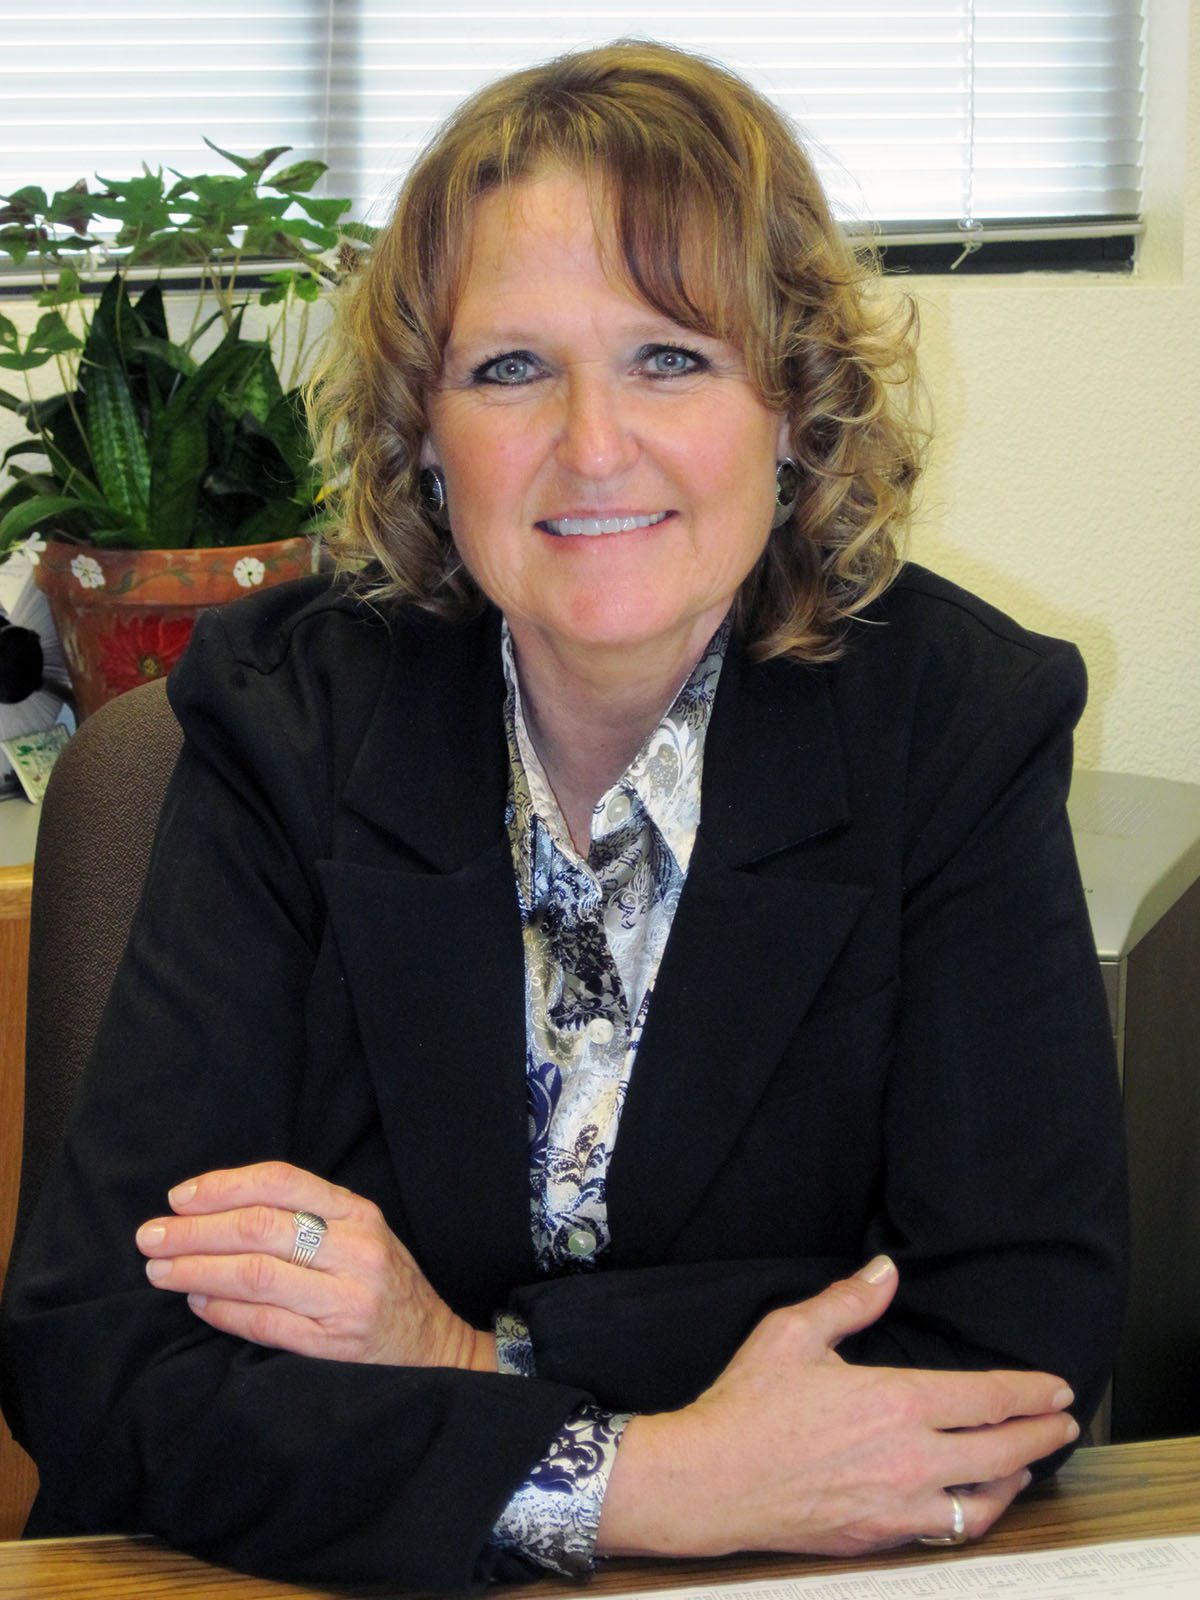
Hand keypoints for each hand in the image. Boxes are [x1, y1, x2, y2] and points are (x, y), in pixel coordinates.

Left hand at [135, 1161, 495, 1371]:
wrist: (433, 1348)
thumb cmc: (381, 1282)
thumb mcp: (360, 1232)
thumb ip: (305, 1215)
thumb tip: (213, 1210)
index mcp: (358, 1212)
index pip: (281, 1182)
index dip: (223, 1186)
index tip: (179, 1197)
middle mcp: (356, 1250)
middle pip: (259, 1228)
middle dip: (195, 1230)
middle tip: (150, 1236)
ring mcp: (346, 1299)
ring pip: (256, 1275)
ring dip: (197, 1270)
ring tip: (160, 1270)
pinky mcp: (334, 1346)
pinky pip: (265, 1324)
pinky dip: (223, 1311)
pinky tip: (197, 1301)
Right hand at [598, 1256, 1077, 1558]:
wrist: (713, 1480)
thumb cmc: (749, 1407)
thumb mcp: (793, 1333)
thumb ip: (848, 1301)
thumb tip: (885, 1272)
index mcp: (895, 1401)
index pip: (987, 1397)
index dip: (1030, 1393)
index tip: (1057, 1389)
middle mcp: (911, 1457)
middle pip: (1003, 1450)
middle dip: (1041, 1434)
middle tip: (1062, 1424)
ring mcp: (900, 1503)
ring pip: (985, 1498)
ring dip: (1016, 1477)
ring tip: (1028, 1463)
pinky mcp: (882, 1534)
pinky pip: (950, 1529)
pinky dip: (978, 1514)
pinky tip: (977, 1502)